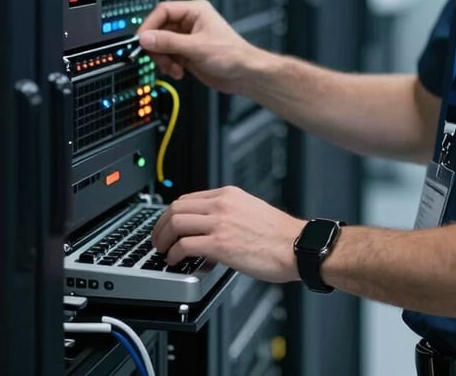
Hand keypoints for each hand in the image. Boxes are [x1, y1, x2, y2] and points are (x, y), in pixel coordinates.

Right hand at [137, 0, 265, 92]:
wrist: (244, 75)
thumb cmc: (233, 54)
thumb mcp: (197, 47)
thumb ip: (169, 42)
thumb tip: (146, 38)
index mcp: (195, 11)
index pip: (163, 11)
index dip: (150, 25)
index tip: (142, 40)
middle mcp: (189, 23)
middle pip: (159, 29)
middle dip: (157, 46)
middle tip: (158, 58)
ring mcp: (187, 38)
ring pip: (161, 45)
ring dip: (163, 59)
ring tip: (172, 68)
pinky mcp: (186, 53)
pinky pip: (167, 56)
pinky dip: (168, 65)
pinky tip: (178, 72)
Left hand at [151, 186, 305, 283]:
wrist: (296, 246)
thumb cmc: (279, 235)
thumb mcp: (250, 210)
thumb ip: (228, 212)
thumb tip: (209, 226)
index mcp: (228, 194)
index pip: (188, 198)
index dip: (172, 213)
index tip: (167, 225)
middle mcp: (222, 205)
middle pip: (177, 207)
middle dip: (161, 225)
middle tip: (159, 239)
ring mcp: (220, 223)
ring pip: (176, 223)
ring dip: (164, 239)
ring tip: (164, 251)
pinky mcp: (220, 244)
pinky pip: (185, 245)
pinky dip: (174, 254)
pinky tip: (175, 261)